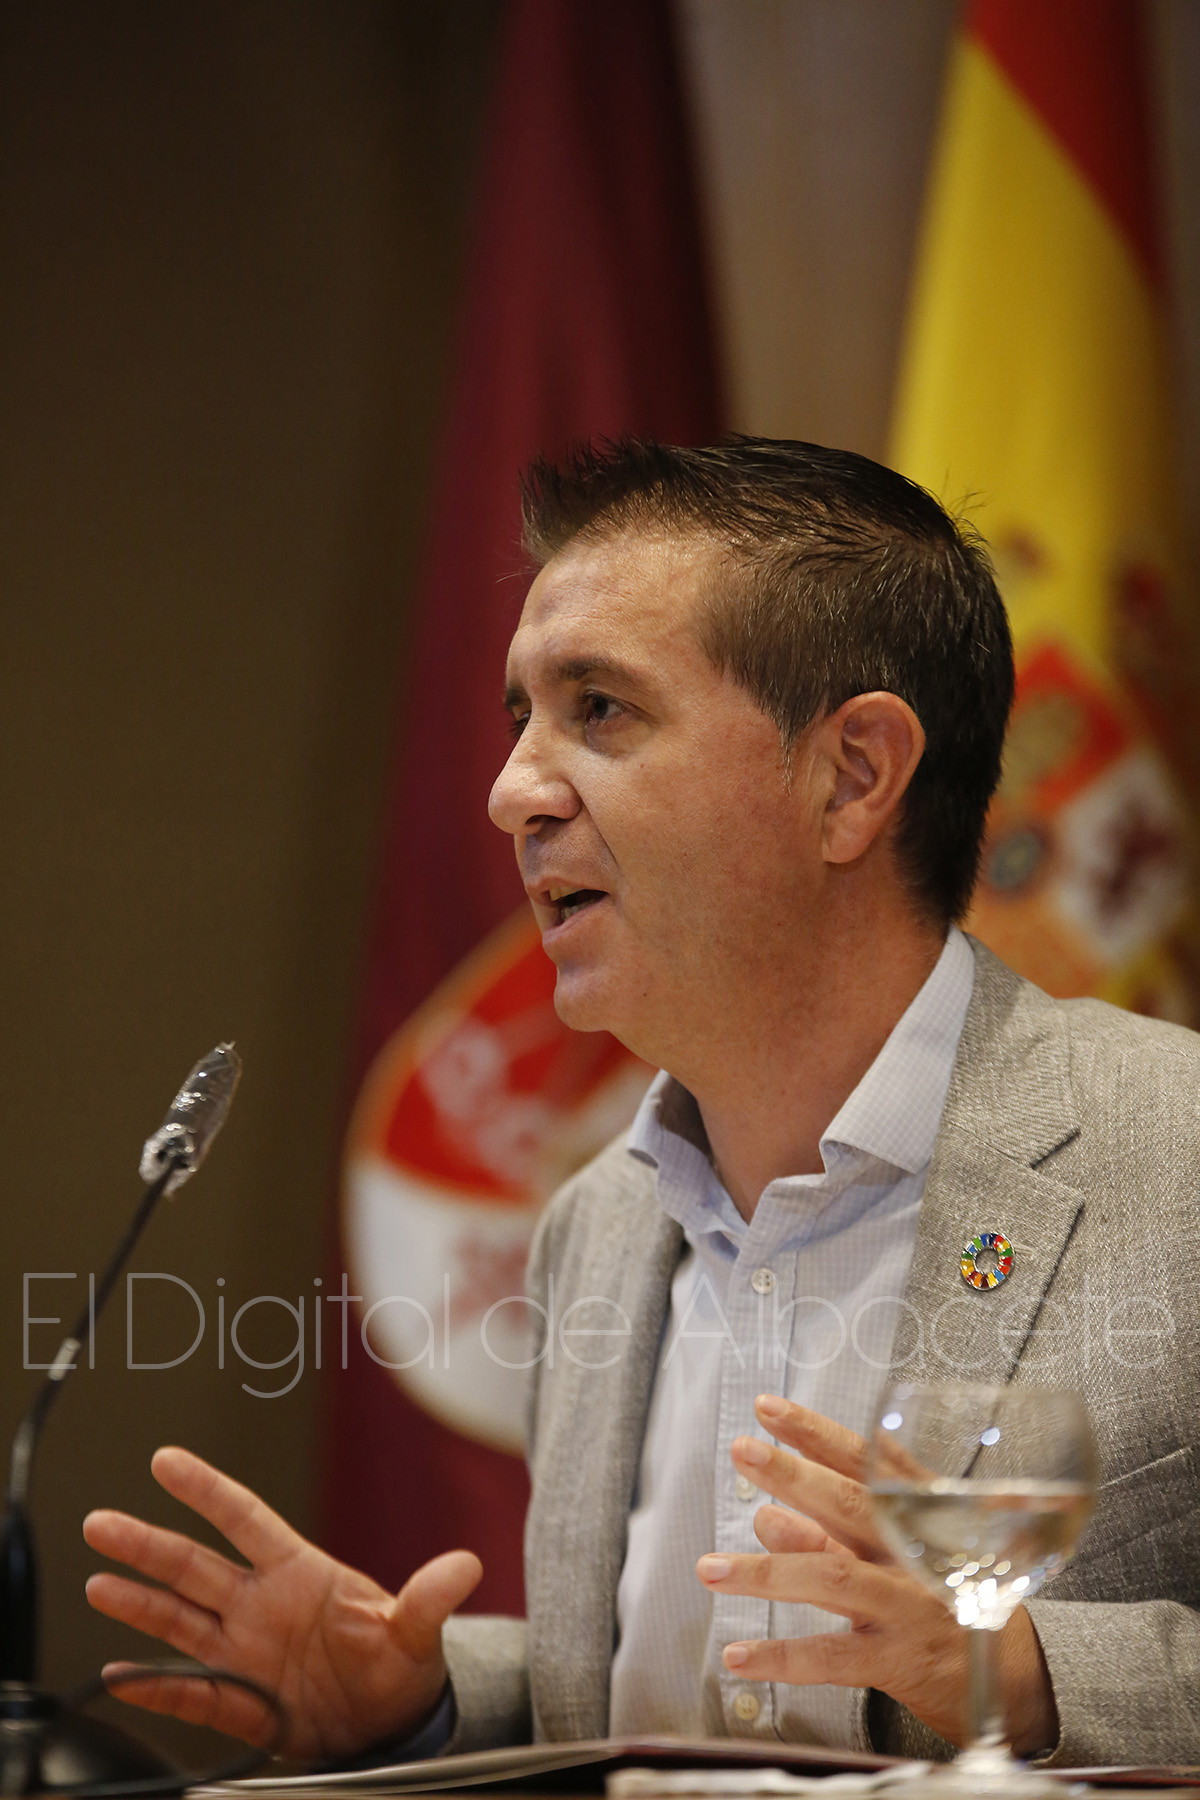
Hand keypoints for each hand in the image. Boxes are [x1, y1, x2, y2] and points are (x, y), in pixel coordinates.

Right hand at [83, 1446, 481, 1759]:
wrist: (390, 1727)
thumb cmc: (399, 1665)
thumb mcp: (416, 1631)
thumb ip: (428, 1599)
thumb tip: (466, 1566)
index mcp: (300, 1573)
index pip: (245, 1520)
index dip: (206, 1490)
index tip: (166, 1461)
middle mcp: (262, 1605)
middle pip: (195, 1566)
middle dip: (147, 1544)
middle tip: (101, 1522)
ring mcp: (247, 1652)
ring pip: (181, 1620)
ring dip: (138, 1604)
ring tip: (97, 1584)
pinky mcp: (242, 1703)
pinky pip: (192, 1691)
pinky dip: (156, 1686)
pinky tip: (120, 1674)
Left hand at [695, 1396, 1056, 1754]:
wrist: (1017, 1683)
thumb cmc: (949, 1601)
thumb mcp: (901, 1555)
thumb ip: (835, 1533)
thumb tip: (767, 1513)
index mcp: (925, 1515)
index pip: (868, 1461)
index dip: (816, 1432)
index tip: (770, 1409)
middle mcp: (919, 1554)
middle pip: (851, 1505)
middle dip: (793, 1474)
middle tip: (744, 1451)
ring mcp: (910, 1606)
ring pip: (832, 1577)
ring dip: (766, 1571)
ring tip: (710, 1568)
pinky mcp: (899, 1662)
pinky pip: (832, 1657)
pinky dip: (781, 1655)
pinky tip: (738, 1654)